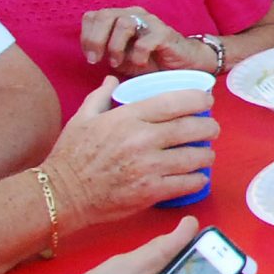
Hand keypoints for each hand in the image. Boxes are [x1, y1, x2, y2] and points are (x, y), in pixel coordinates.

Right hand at [42, 80, 216, 228]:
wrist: (61, 194)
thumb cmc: (71, 156)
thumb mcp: (82, 119)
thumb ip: (100, 97)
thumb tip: (112, 80)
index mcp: (129, 117)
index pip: (177, 101)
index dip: (199, 99)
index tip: (207, 102)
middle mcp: (143, 139)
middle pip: (194, 128)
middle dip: (210, 128)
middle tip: (212, 130)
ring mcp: (148, 167)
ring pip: (195, 157)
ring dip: (207, 155)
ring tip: (206, 155)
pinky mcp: (150, 191)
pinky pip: (187, 183)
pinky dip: (198, 179)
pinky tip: (198, 176)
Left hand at [78, 6, 200, 74]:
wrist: (181, 66)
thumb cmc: (148, 61)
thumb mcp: (119, 56)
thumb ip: (103, 49)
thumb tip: (88, 50)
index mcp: (120, 17)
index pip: (93, 16)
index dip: (87, 36)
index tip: (91, 58)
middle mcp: (134, 14)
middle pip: (105, 15)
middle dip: (96, 40)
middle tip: (97, 60)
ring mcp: (150, 22)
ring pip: (124, 24)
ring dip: (116, 47)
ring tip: (119, 62)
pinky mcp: (164, 34)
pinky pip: (144, 41)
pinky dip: (138, 56)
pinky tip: (141, 64)